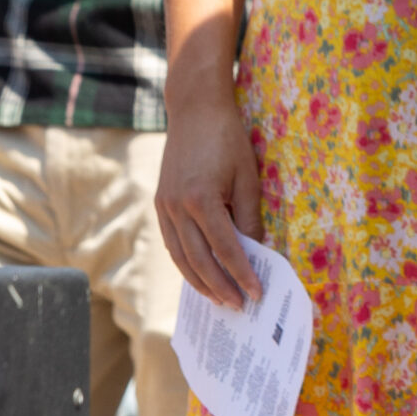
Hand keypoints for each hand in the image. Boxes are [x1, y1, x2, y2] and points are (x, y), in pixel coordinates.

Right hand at [156, 94, 265, 308]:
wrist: (194, 110)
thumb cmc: (228, 139)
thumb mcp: (248, 176)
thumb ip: (249, 216)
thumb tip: (257, 251)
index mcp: (202, 199)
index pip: (226, 249)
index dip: (242, 274)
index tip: (256, 292)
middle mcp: (177, 208)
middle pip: (200, 260)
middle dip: (221, 286)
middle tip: (239, 305)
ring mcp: (164, 207)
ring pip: (181, 257)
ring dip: (200, 282)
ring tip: (220, 299)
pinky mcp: (160, 205)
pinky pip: (172, 243)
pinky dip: (186, 263)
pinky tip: (199, 275)